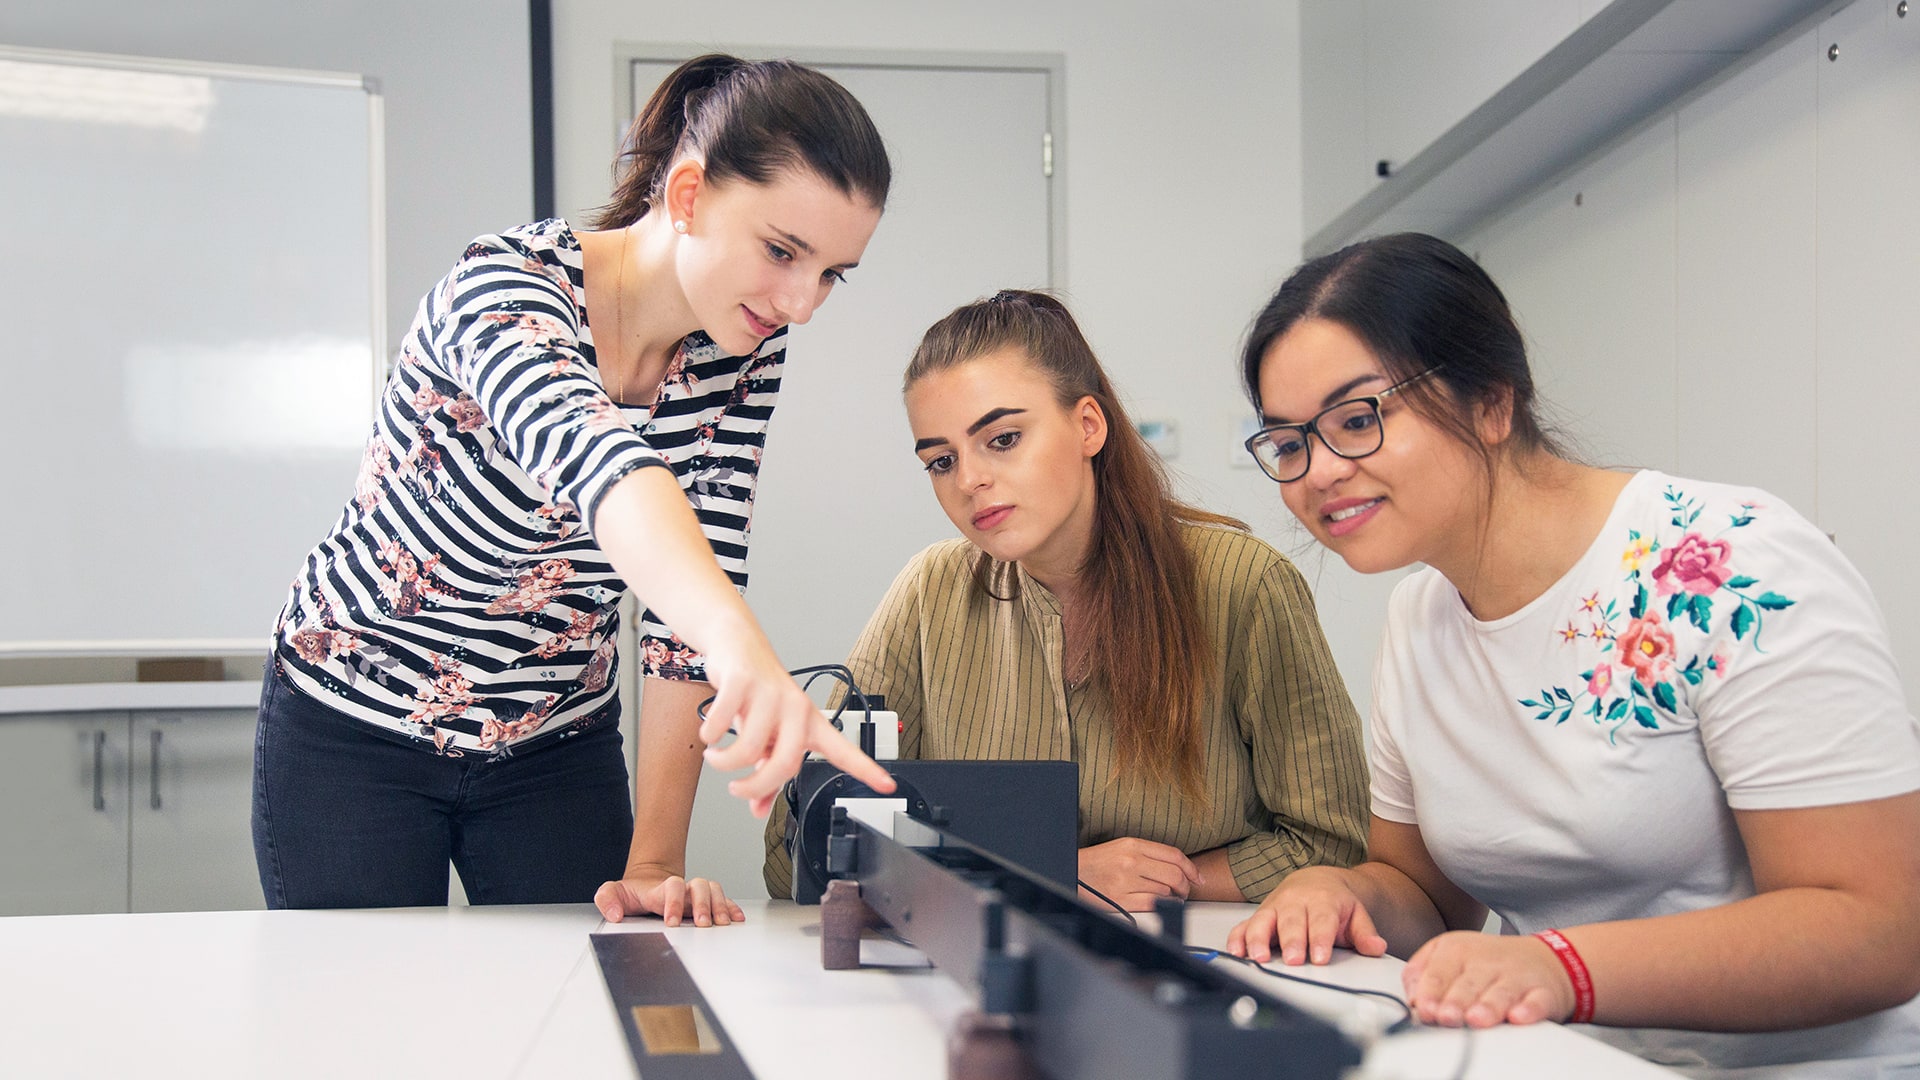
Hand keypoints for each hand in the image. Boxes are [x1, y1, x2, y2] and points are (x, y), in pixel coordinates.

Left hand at [594, 868, 746, 927]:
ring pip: (714, 890)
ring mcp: (694, 894)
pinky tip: (736, 918)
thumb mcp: (612, 893)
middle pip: (700, 886)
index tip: (671, 922)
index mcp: (661, 889)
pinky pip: (723, 899)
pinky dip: (731, 907)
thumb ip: (607, 899)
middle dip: (703, 904)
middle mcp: (682, 889)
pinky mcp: (704, 902)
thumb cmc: (632, 893)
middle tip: (701, 924)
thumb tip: (615, 915)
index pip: (672, 887)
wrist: (646, 884)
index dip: (674, 902)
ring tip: (721, 923)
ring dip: (719, 905)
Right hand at [696, 634, 894, 816]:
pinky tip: (710, 733)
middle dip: (755, 786)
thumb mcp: (767, 734)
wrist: (737, 644)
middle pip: (786, 762)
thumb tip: (757, 808)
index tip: (887, 785)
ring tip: (716, 757)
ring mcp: (770, 693)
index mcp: (809, 722)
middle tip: (737, 789)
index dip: (865, 769)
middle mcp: (795, 708)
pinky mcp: (743, 681)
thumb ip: (765, 770)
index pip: (842, 749)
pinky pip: (723, 722)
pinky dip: (710, 734)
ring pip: (749, 747)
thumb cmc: (758, 694)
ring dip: (724, 762)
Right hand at [1078, 838, 1202, 911]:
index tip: (1197, 877)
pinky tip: (1164, 905)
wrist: (1073, 872)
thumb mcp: (1122, 847)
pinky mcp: (1121, 900)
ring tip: (1172, 898)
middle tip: (1185, 890)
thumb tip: (1178, 867)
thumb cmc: (1098, 862)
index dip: (1191, 868)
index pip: (1174, 855)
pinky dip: (1165, 906)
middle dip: (1186, 886)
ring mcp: (1126, 881)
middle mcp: (1131, 861)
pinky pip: (1153, 904)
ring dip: (1175, 897)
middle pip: (1174, 874)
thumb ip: (1149, 854)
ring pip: (1166, 891)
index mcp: (1133, 844)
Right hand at [1226, 865, 1387, 964]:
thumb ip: (1365, 933)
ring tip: (1260, 957)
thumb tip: (1376, 947)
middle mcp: (1295, 902)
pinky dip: (1238, 938)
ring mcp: (1274, 907)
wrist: (1316, 882)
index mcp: (1321, 900)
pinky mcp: (1259, 916)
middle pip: (1291, 921)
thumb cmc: (1334, 903)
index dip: (1320, 938)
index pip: (1321, 920)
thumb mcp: (1356, 915)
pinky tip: (1236, 952)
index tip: (1321, 958)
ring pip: (1263, 921)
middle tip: (1293, 960)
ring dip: (1259, 940)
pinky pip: (1244, 925)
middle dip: (1291, 941)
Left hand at [1402, 930, 1574, 1027]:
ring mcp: (1516, 976)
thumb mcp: (1446, 954)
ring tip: (1476, 1019)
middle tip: (1446, 1017)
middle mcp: (1486, 962)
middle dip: (1456, 1002)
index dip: (1430, 992)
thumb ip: (1421, 973)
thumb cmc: (1485, 962)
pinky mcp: (1542, 992)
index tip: (1424, 1009)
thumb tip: (1412, 998)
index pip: (1438, 973)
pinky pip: (1536, 1001)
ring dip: (1488, 1007)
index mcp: (1457, 950)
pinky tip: (1518, 1016)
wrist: (1540, 958)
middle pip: (1468, 984)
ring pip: (1500, 993)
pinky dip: (1529, 1010)